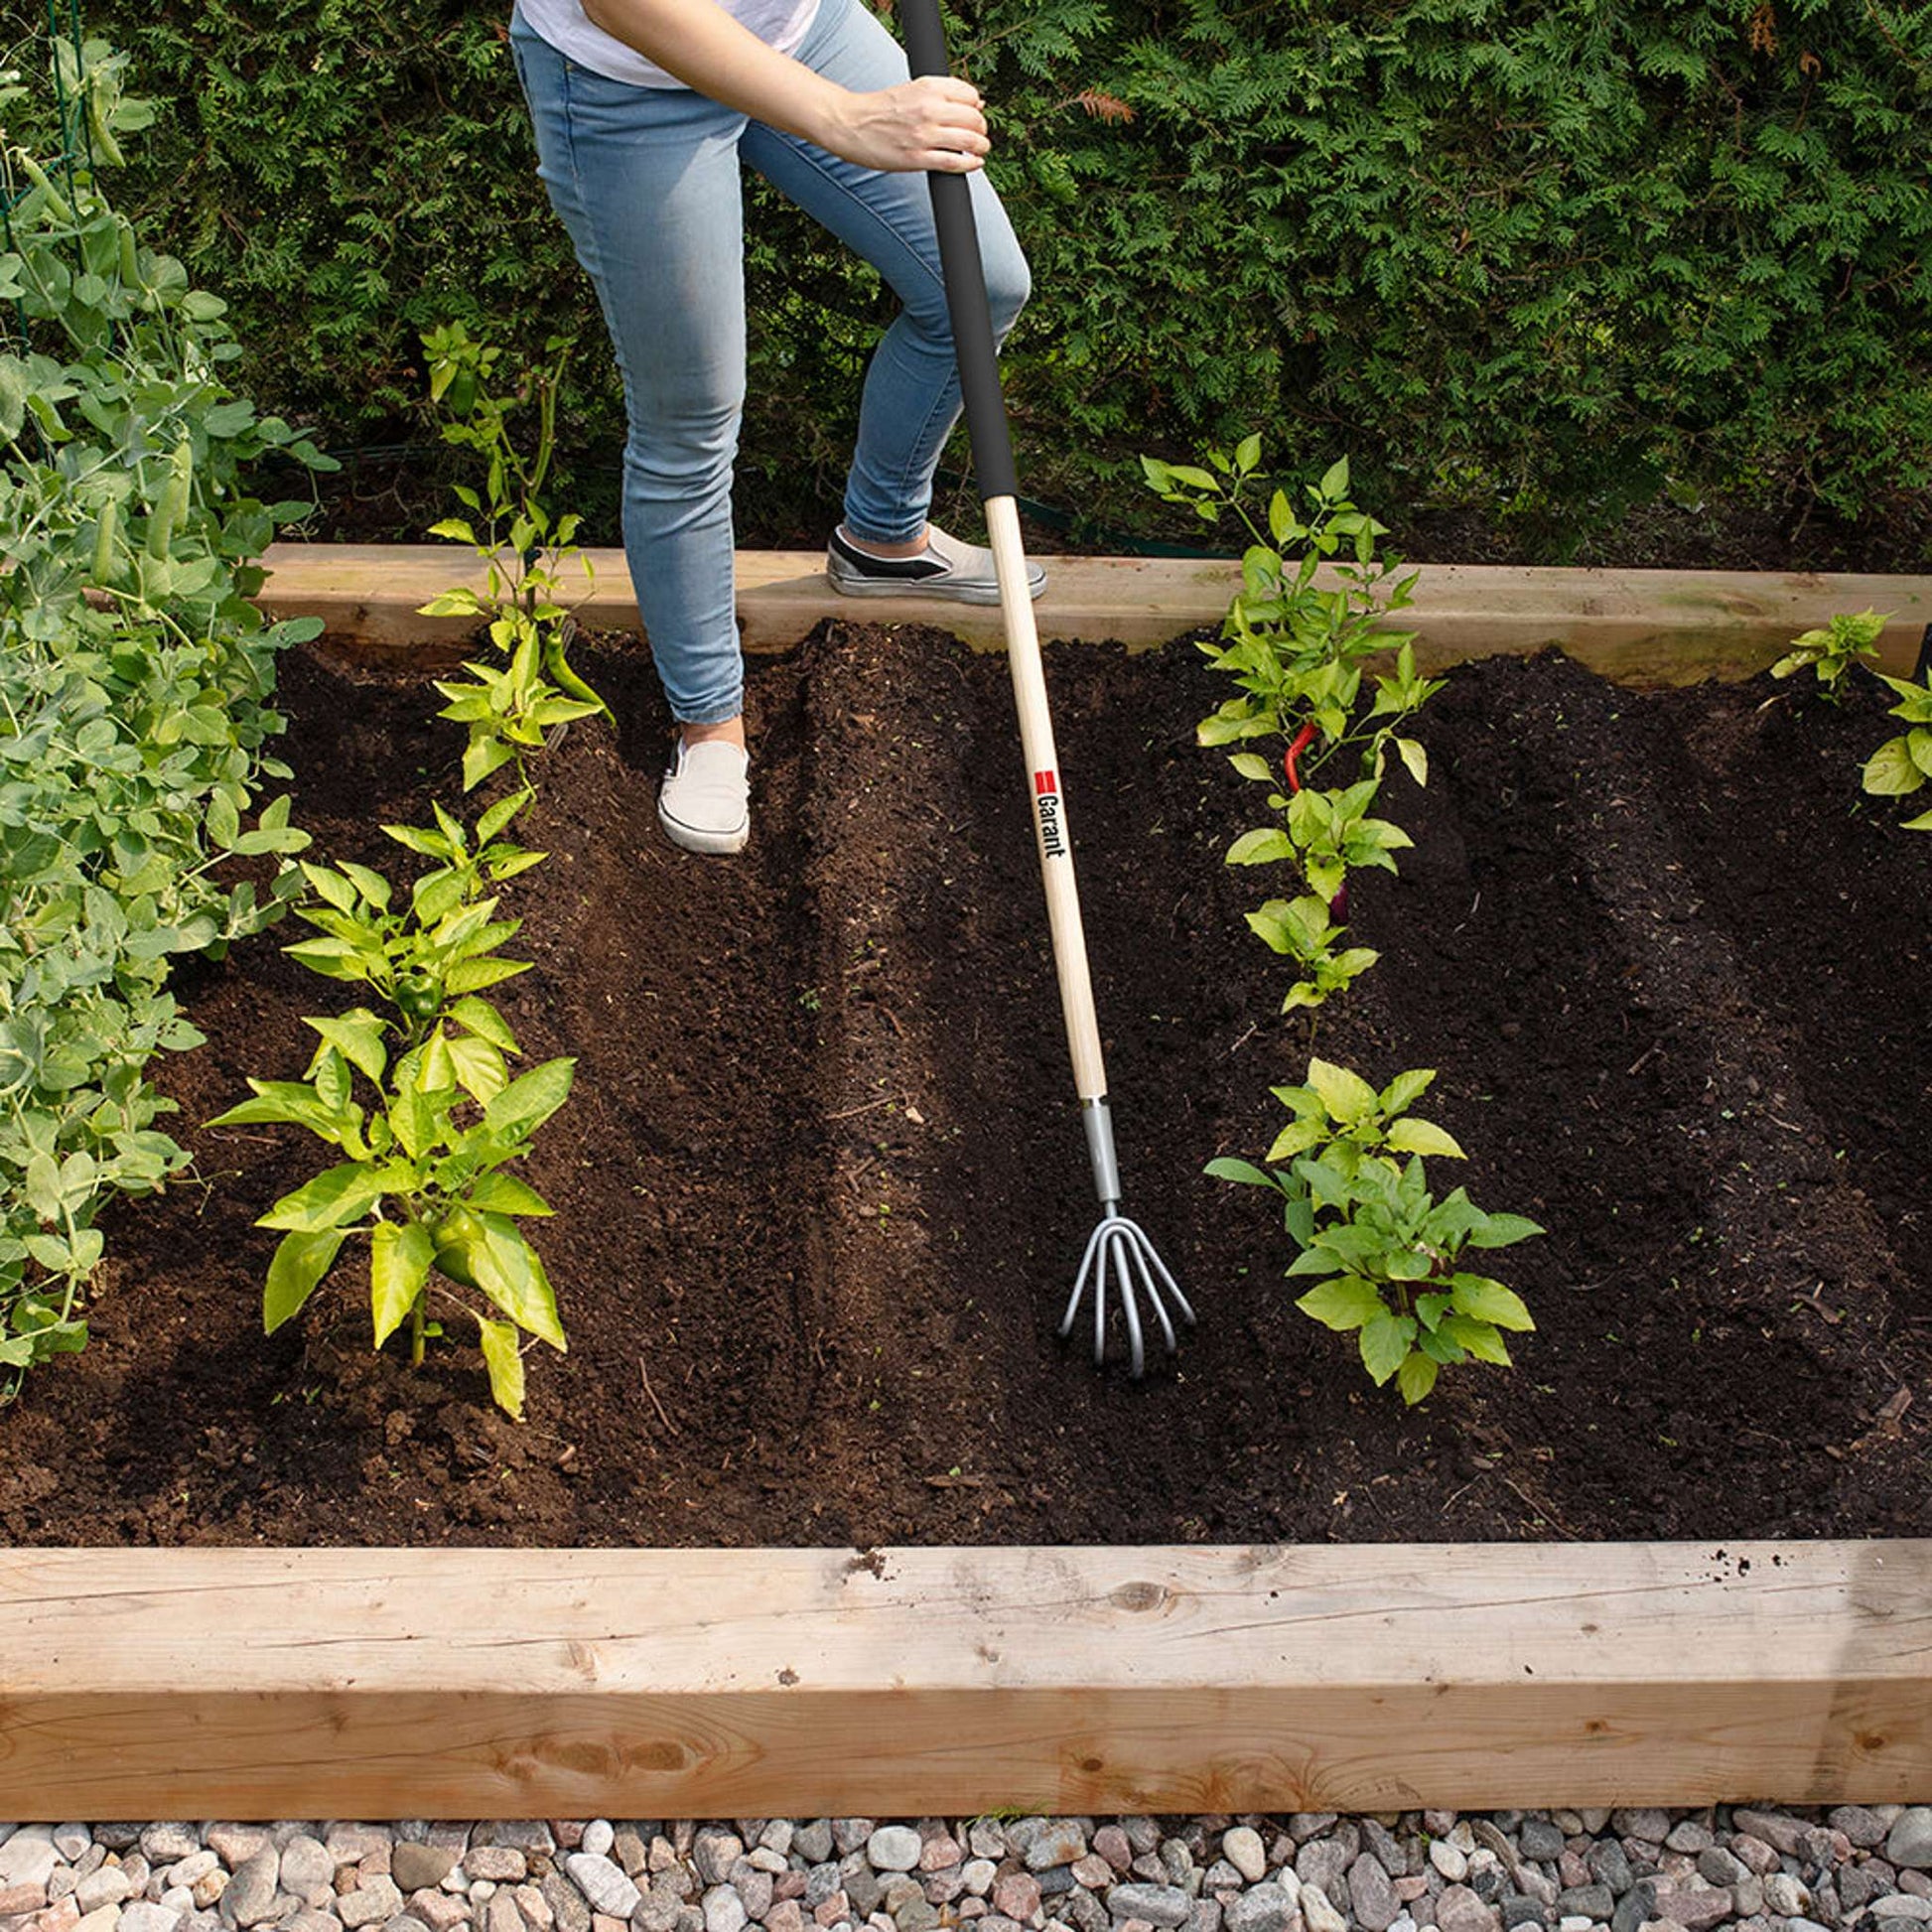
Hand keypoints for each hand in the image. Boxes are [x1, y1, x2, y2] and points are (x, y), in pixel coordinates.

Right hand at [814, 74, 988, 172]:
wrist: (849, 124)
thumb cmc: (880, 109)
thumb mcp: (911, 90)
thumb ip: (942, 94)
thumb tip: (977, 103)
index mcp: (928, 87)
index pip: (969, 95)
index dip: (976, 106)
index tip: (973, 115)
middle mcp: (928, 109)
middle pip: (974, 119)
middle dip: (981, 129)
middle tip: (979, 136)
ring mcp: (923, 135)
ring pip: (969, 141)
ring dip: (981, 147)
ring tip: (980, 150)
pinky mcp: (917, 158)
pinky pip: (954, 162)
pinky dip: (970, 164)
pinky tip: (975, 163)